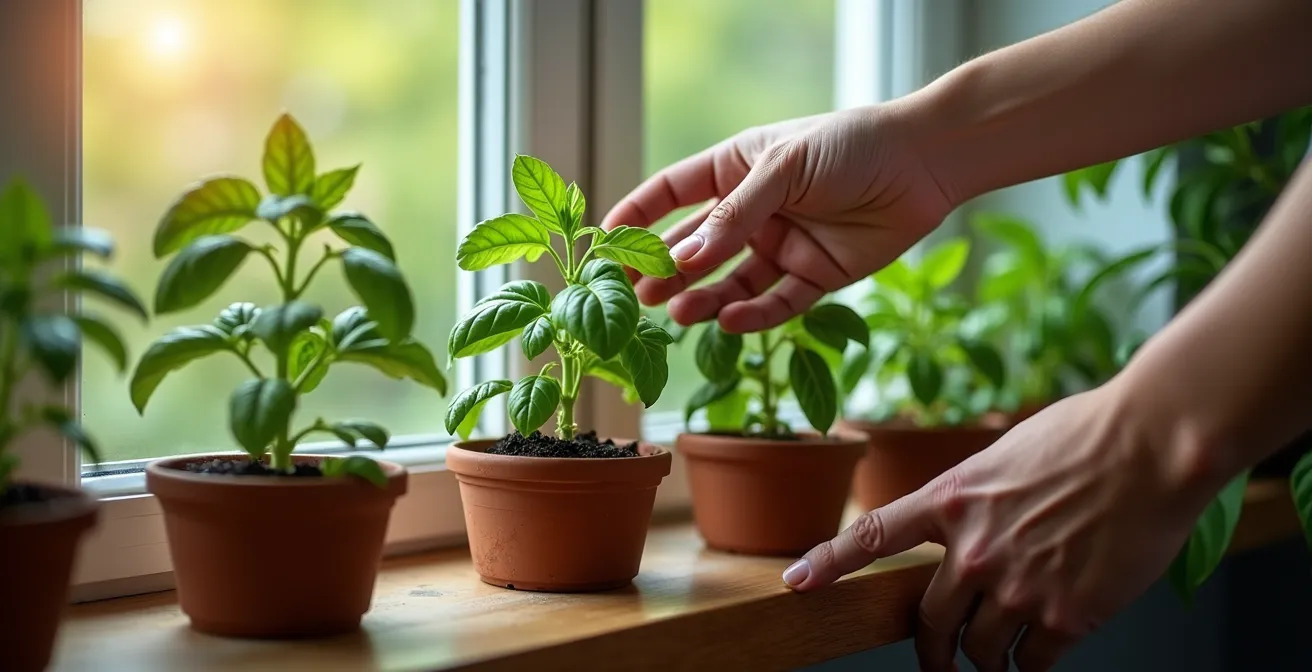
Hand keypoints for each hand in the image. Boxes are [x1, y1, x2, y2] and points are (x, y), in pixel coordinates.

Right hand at [600, 104, 953, 332]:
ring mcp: (782, 245)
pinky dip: (753, 316)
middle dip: (664, 270)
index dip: (639, 215)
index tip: (605, 239)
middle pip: (695, 246)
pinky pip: (776, 303)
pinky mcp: (815, 277)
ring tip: (678, 312)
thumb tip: (682, 261)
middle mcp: (754, 211)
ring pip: (730, 282)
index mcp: (737, 169)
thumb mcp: (784, 168)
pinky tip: (730, 321)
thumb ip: (733, 217)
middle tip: (634, 294)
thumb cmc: (851, 145)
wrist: (925, 164)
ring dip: (703, 298)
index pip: (672, 193)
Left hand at [780, 382, 1224, 671]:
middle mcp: (972, 548)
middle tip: (941, 665)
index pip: (872, 536)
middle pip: (930, 622)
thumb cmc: (1087, 436)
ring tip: (1006, 660)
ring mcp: (1015, 585)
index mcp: (951, 498)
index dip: (828, 563)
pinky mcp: (1063, 614)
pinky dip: (1035, 665)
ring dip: (990, 662)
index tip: (796, 584)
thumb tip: (968, 523)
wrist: (1151, 445)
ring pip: (982, 651)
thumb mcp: (1004, 455)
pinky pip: (1033, 663)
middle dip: (934, 653)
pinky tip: (1047, 651)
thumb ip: (975, 497)